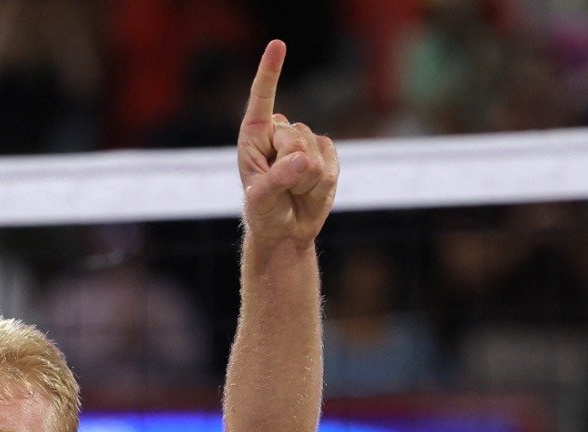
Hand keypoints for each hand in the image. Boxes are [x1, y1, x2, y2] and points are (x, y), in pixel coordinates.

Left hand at [237, 40, 338, 247]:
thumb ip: (278, 179)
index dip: (270, 72)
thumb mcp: (261, 200)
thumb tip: (304, 158)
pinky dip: (323, 182)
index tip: (278, 44)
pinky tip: (310, 191)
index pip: (262, 99)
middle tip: (282, 189)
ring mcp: (305, 142)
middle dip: (291, 166)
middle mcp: (279, 133)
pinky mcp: (326, 154)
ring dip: (306, 179)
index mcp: (255, 136)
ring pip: (315, 149)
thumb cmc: (263, 213)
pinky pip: (332, 159)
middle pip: (295, 134)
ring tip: (294, 192)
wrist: (286, 231)